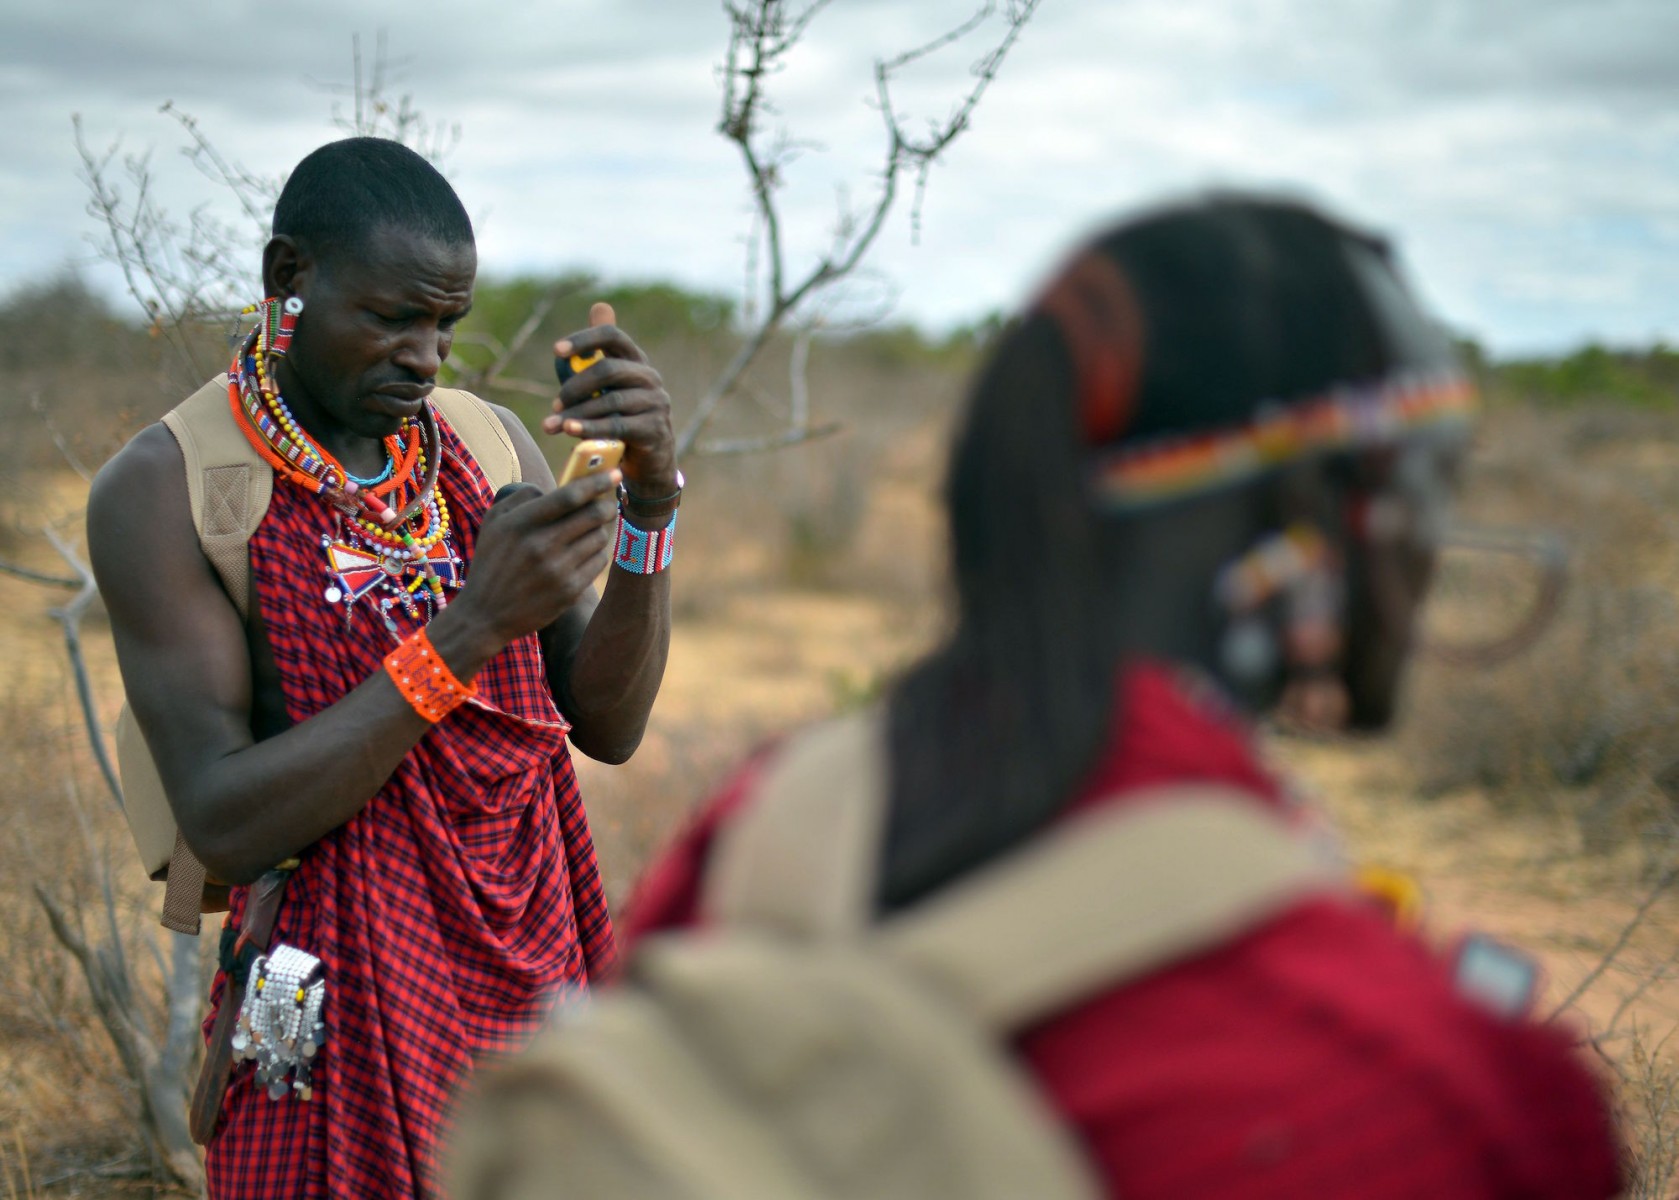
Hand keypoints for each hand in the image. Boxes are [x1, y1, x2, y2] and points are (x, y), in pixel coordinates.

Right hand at [435, 471, 619, 656]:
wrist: (485, 615)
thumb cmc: (491, 563)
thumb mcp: (493, 523)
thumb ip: (521, 497)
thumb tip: (553, 487)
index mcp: (520, 523)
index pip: (569, 496)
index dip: (596, 482)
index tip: (614, 473)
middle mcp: (541, 545)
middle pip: (593, 514)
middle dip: (606, 505)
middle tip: (607, 503)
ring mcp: (557, 570)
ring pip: (599, 537)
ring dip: (600, 530)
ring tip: (590, 530)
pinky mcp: (569, 591)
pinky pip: (599, 562)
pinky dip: (597, 553)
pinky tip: (586, 553)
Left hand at [542, 302, 677, 497]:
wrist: (650, 460)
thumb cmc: (623, 417)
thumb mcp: (610, 386)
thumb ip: (599, 353)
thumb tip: (600, 306)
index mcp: (636, 361)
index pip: (612, 336)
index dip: (584, 339)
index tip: (556, 351)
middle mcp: (650, 378)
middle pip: (608, 369)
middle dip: (575, 386)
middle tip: (554, 403)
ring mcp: (656, 404)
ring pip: (610, 402)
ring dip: (576, 414)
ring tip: (552, 425)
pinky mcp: (654, 430)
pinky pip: (617, 426)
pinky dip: (590, 429)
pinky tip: (570, 433)